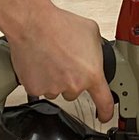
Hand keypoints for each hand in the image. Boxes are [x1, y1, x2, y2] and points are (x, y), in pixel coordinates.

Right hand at [7, 3, 114, 122]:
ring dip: (55, 78)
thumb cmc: (60, 25)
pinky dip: (39, 78)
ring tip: (51, 57)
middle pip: (75, 91)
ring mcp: (53, 88)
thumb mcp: (91, 32)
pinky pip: (40, 88)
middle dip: (71, 78)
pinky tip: (40, 62)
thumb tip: (95, 53)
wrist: (33, 24)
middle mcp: (73, 85)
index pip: (104, 101)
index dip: (106, 112)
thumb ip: (97, 49)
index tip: (103, 116)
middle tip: (65, 59)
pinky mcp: (35, 89)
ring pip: (57, 90)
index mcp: (91, 74)